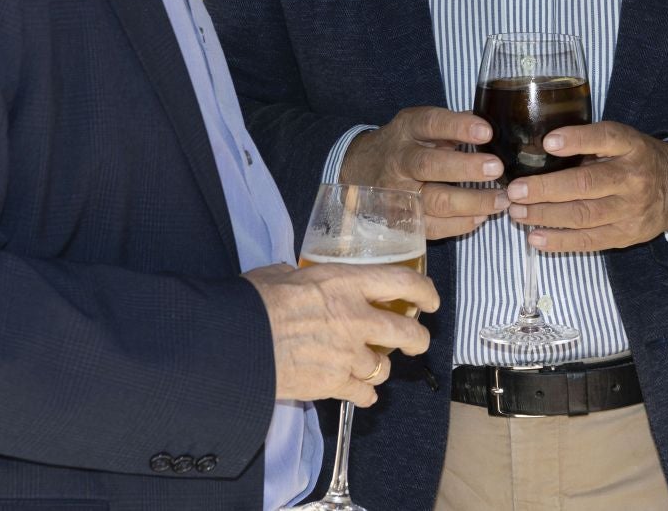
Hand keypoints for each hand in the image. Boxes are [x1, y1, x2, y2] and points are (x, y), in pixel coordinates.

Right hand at [246, 262, 438, 406]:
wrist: (237, 342)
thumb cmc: (255, 302)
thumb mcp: (283, 273)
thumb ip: (304, 277)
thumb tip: (299, 279)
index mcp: (347, 283)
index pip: (403, 282)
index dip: (424, 291)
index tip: (429, 300)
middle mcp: (356, 318)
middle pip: (407, 332)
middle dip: (418, 340)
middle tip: (416, 341)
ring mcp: (347, 354)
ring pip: (384, 367)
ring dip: (379, 368)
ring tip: (369, 366)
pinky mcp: (334, 384)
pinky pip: (364, 394)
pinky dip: (364, 394)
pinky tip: (358, 391)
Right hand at [339, 107, 508, 238]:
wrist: (362, 169)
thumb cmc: (406, 144)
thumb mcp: (422, 125)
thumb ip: (454, 124)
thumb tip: (496, 122)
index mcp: (407, 130)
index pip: (431, 123)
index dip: (458, 126)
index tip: (486, 131)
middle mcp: (399, 161)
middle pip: (429, 165)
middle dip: (466, 168)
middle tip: (497, 168)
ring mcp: (397, 193)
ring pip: (434, 201)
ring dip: (472, 202)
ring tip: (501, 199)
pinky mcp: (401, 220)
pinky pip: (433, 227)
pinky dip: (460, 224)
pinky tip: (482, 216)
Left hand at [506, 121, 667, 252]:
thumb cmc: (636, 159)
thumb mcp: (623, 140)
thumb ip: (591, 144)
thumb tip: (541, 149)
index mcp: (631, 146)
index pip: (605, 138)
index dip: (577, 140)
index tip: (548, 142)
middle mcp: (633, 178)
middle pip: (586, 184)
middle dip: (545, 189)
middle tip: (514, 191)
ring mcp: (631, 210)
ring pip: (583, 215)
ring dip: (545, 216)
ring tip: (517, 213)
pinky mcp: (626, 235)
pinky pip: (589, 241)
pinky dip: (559, 241)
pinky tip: (535, 238)